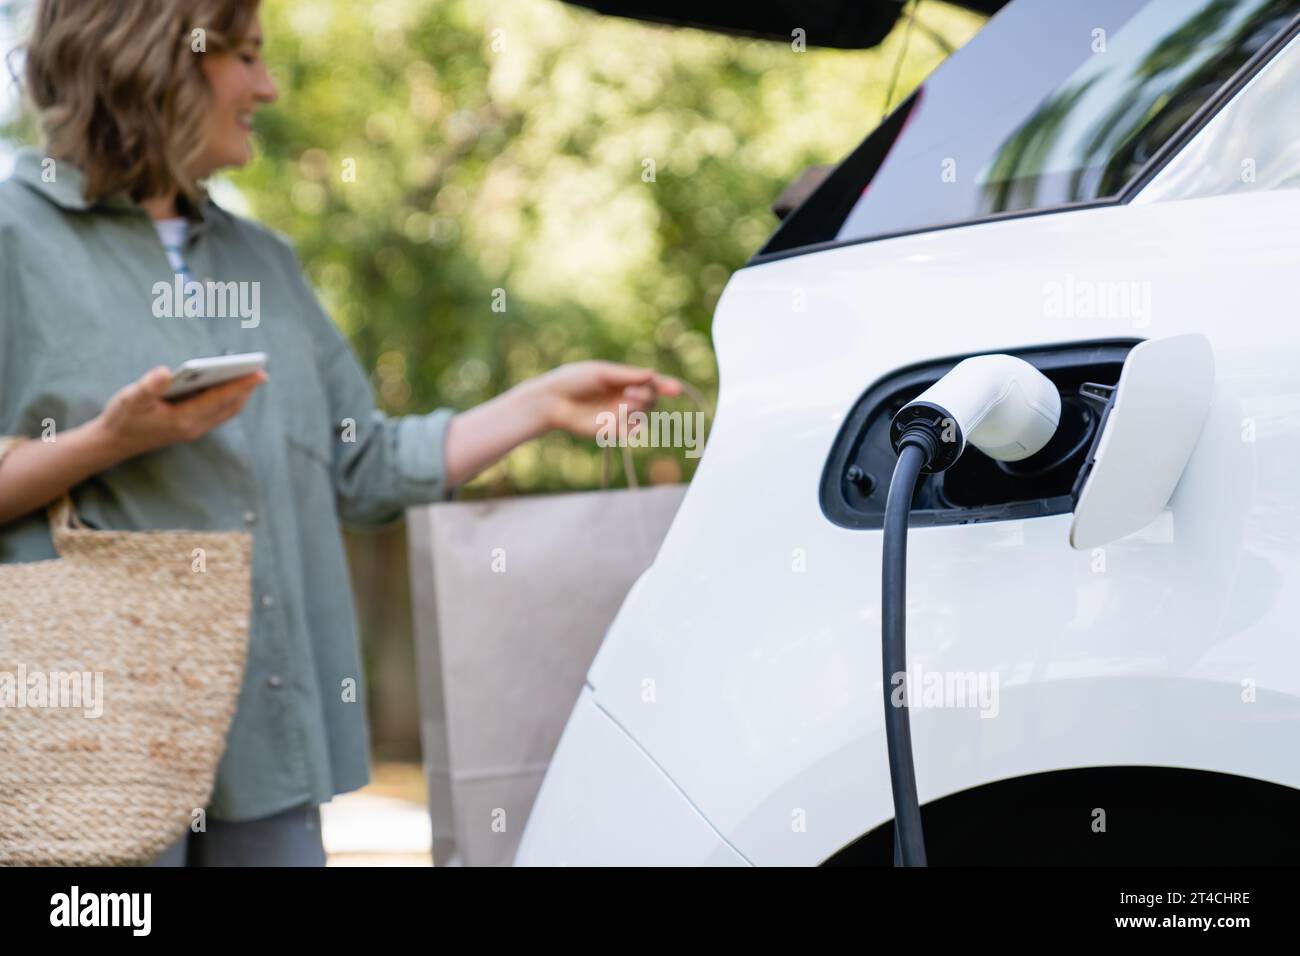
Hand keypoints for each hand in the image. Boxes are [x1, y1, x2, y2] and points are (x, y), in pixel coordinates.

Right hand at [89, 364, 267, 462]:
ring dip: (239, 395)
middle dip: (245, 389)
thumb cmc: (122, 418)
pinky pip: (217, 413)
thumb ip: (149, 386)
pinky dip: (227, 399)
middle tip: (260, 370)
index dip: (241, 385)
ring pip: (226, 411)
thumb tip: (166, 372)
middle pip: (229, 406)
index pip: (220, 399)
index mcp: (183, 418)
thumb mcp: (130, 399)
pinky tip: (228, 384)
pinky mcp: (190, 428)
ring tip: (249, 375)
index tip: (259, 373)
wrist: (113, 443)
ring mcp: (194, 429)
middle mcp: (194, 427)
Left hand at [529, 361, 681, 439]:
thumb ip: (627, 375)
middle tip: (629, 393)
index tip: (676, 389)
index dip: (666, 386)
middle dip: (646, 396)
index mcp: (626, 380)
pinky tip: (621, 423)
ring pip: (642, 415)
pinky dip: (630, 429)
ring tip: (622, 404)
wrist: (553, 400)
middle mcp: (626, 397)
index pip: (652, 383)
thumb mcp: (601, 372)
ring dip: (637, 410)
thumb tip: (652, 374)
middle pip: (651, 400)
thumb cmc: (575, 379)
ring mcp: (619, 414)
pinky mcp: (611, 430)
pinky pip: (629, 432)